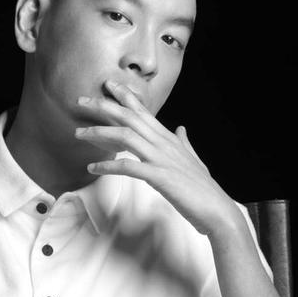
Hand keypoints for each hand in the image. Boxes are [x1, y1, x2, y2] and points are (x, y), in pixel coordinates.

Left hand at [74, 80, 241, 236]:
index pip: (142, 110)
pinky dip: (108, 165)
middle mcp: (163, 143)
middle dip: (103, 106)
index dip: (124, 96)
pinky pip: (128, 166)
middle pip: (129, 116)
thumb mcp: (193, 159)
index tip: (108, 85)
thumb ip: (184, 142)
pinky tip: (93, 167)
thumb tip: (181, 128)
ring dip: (99, 133)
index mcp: (168, 137)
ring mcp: (161, 158)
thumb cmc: (203, 187)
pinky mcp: (159, 177)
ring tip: (79, 133)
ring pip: (125, 136)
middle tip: (82, 100)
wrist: (218, 211)